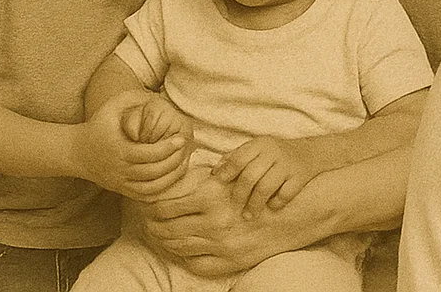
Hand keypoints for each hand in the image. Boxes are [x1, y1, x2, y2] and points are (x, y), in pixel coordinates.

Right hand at [73, 91, 188, 200]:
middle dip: (173, 162)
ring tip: (183, 163)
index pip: (147, 154)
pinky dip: (161, 189)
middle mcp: (119, 169)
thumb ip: (134, 98)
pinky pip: (145, 195)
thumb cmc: (98, 125)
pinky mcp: (121, 190)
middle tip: (187, 150)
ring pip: (150, 187)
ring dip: (170, 177)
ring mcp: (120, 182)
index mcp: (119, 150)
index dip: (167, 148)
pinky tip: (172, 176)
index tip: (181, 139)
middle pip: (152, 172)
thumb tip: (157, 96)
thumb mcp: (112, 106)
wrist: (76, 152)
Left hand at [142, 175, 294, 276]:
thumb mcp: (236, 175)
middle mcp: (214, 224)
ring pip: (180, 248)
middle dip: (152, 228)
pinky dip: (183, 257)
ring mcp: (222, 246)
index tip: (146, 207)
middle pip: (168, 230)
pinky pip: (196, 263)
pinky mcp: (230, 261)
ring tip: (158, 236)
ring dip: (164, 242)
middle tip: (145, 224)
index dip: (151, 209)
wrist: (295, 213)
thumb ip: (208, 176)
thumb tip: (180, 179)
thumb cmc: (265, 187)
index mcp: (211, 199)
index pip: (166, 208)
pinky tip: (180, 250)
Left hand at [212, 136, 324, 218]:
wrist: (311, 152)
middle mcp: (274, 152)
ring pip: (266, 187)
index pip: (239, 158)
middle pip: (250, 175)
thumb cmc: (275, 154)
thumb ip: (236, 158)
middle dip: (239, 195)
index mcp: (260, 144)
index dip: (227, 172)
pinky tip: (271, 208)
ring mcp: (288, 165)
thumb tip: (213, 173)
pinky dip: (276, 203)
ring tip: (248, 216)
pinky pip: (285, 194)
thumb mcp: (257, 149)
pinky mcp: (300, 177)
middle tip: (234, 208)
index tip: (218, 185)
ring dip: (254, 204)